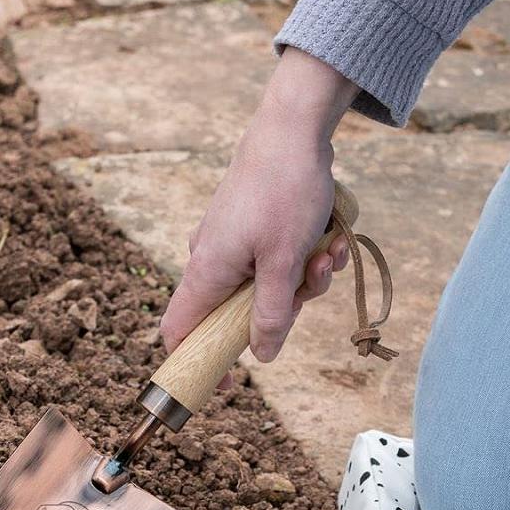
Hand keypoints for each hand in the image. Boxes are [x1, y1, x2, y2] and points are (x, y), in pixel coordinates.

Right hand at [161, 48, 358, 363]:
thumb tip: (260, 355)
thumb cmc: (284, 190)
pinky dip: (305, 255)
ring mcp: (232, 243)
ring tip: (327, 248)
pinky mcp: (253, 228)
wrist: (294, 127)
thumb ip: (271, 313)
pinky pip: (278, 260)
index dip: (197, 362)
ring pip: (267, 287)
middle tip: (311, 279)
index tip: (228, 381)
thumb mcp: (284, 262)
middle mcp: (211, 260)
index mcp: (206, 272)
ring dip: (305, 278)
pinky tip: (330, 235)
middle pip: (239, 314)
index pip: (179, 333)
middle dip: (285, 306)